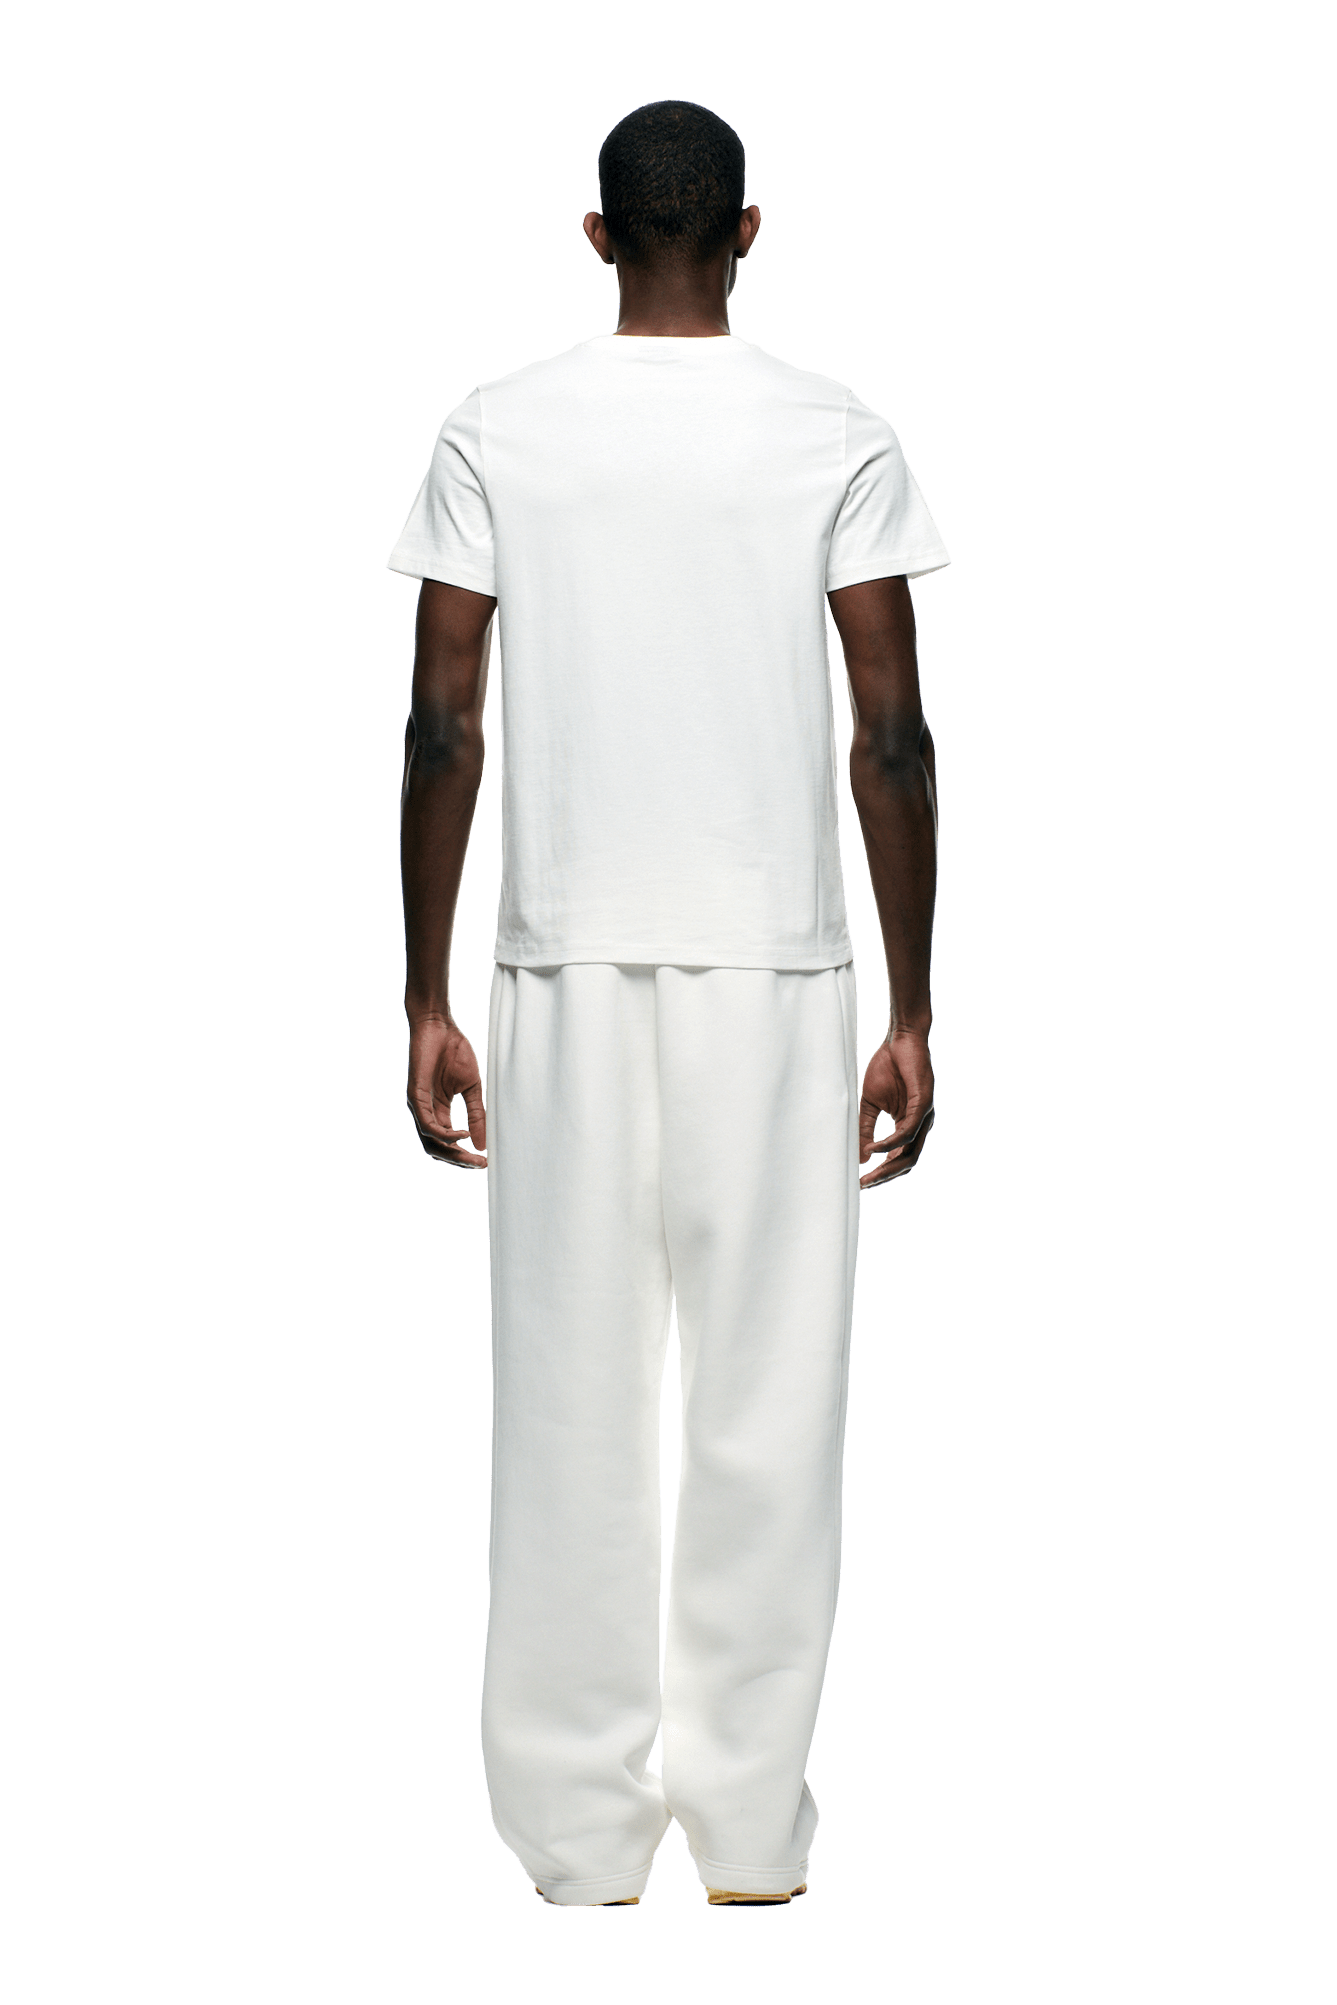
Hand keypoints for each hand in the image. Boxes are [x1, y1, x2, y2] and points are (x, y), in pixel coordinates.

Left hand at [406, 1015, 487, 1168]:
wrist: (439, 1026)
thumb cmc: (454, 1051)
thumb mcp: (471, 1087)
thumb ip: (476, 1114)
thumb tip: (482, 1143)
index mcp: (439, 1110)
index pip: (448, 1143)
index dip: (465, 1155)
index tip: (485, 1162)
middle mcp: (426, 1112)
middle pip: (438, 1148)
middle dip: (459, 1160)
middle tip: (479, 1165)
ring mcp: (418, 1106)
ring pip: (430, 1141)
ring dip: (451, 1152)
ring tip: (472, 1155)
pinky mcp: (414, 1096)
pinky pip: (427, 1124)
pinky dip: (444, 1134)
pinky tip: (461, 1134)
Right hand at [859, 1028, 934, 1190]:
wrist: (901, 1038)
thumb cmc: (887, 1067)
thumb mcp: (871, 1102)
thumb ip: (865, 1128)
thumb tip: (860, 1156)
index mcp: (909, 1125)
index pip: (900, 1158)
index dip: (883, 1173)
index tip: (862, 1183)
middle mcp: (921, 1124)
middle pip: (907, 1162)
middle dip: (885, 1177)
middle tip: (864, 1185)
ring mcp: (925, 1115)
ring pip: (911, 1152)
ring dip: (888, 1166)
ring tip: (868, 1173)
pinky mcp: (924, 1102)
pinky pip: (908, 1131)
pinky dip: (890, 1142)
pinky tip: (874, 1148)